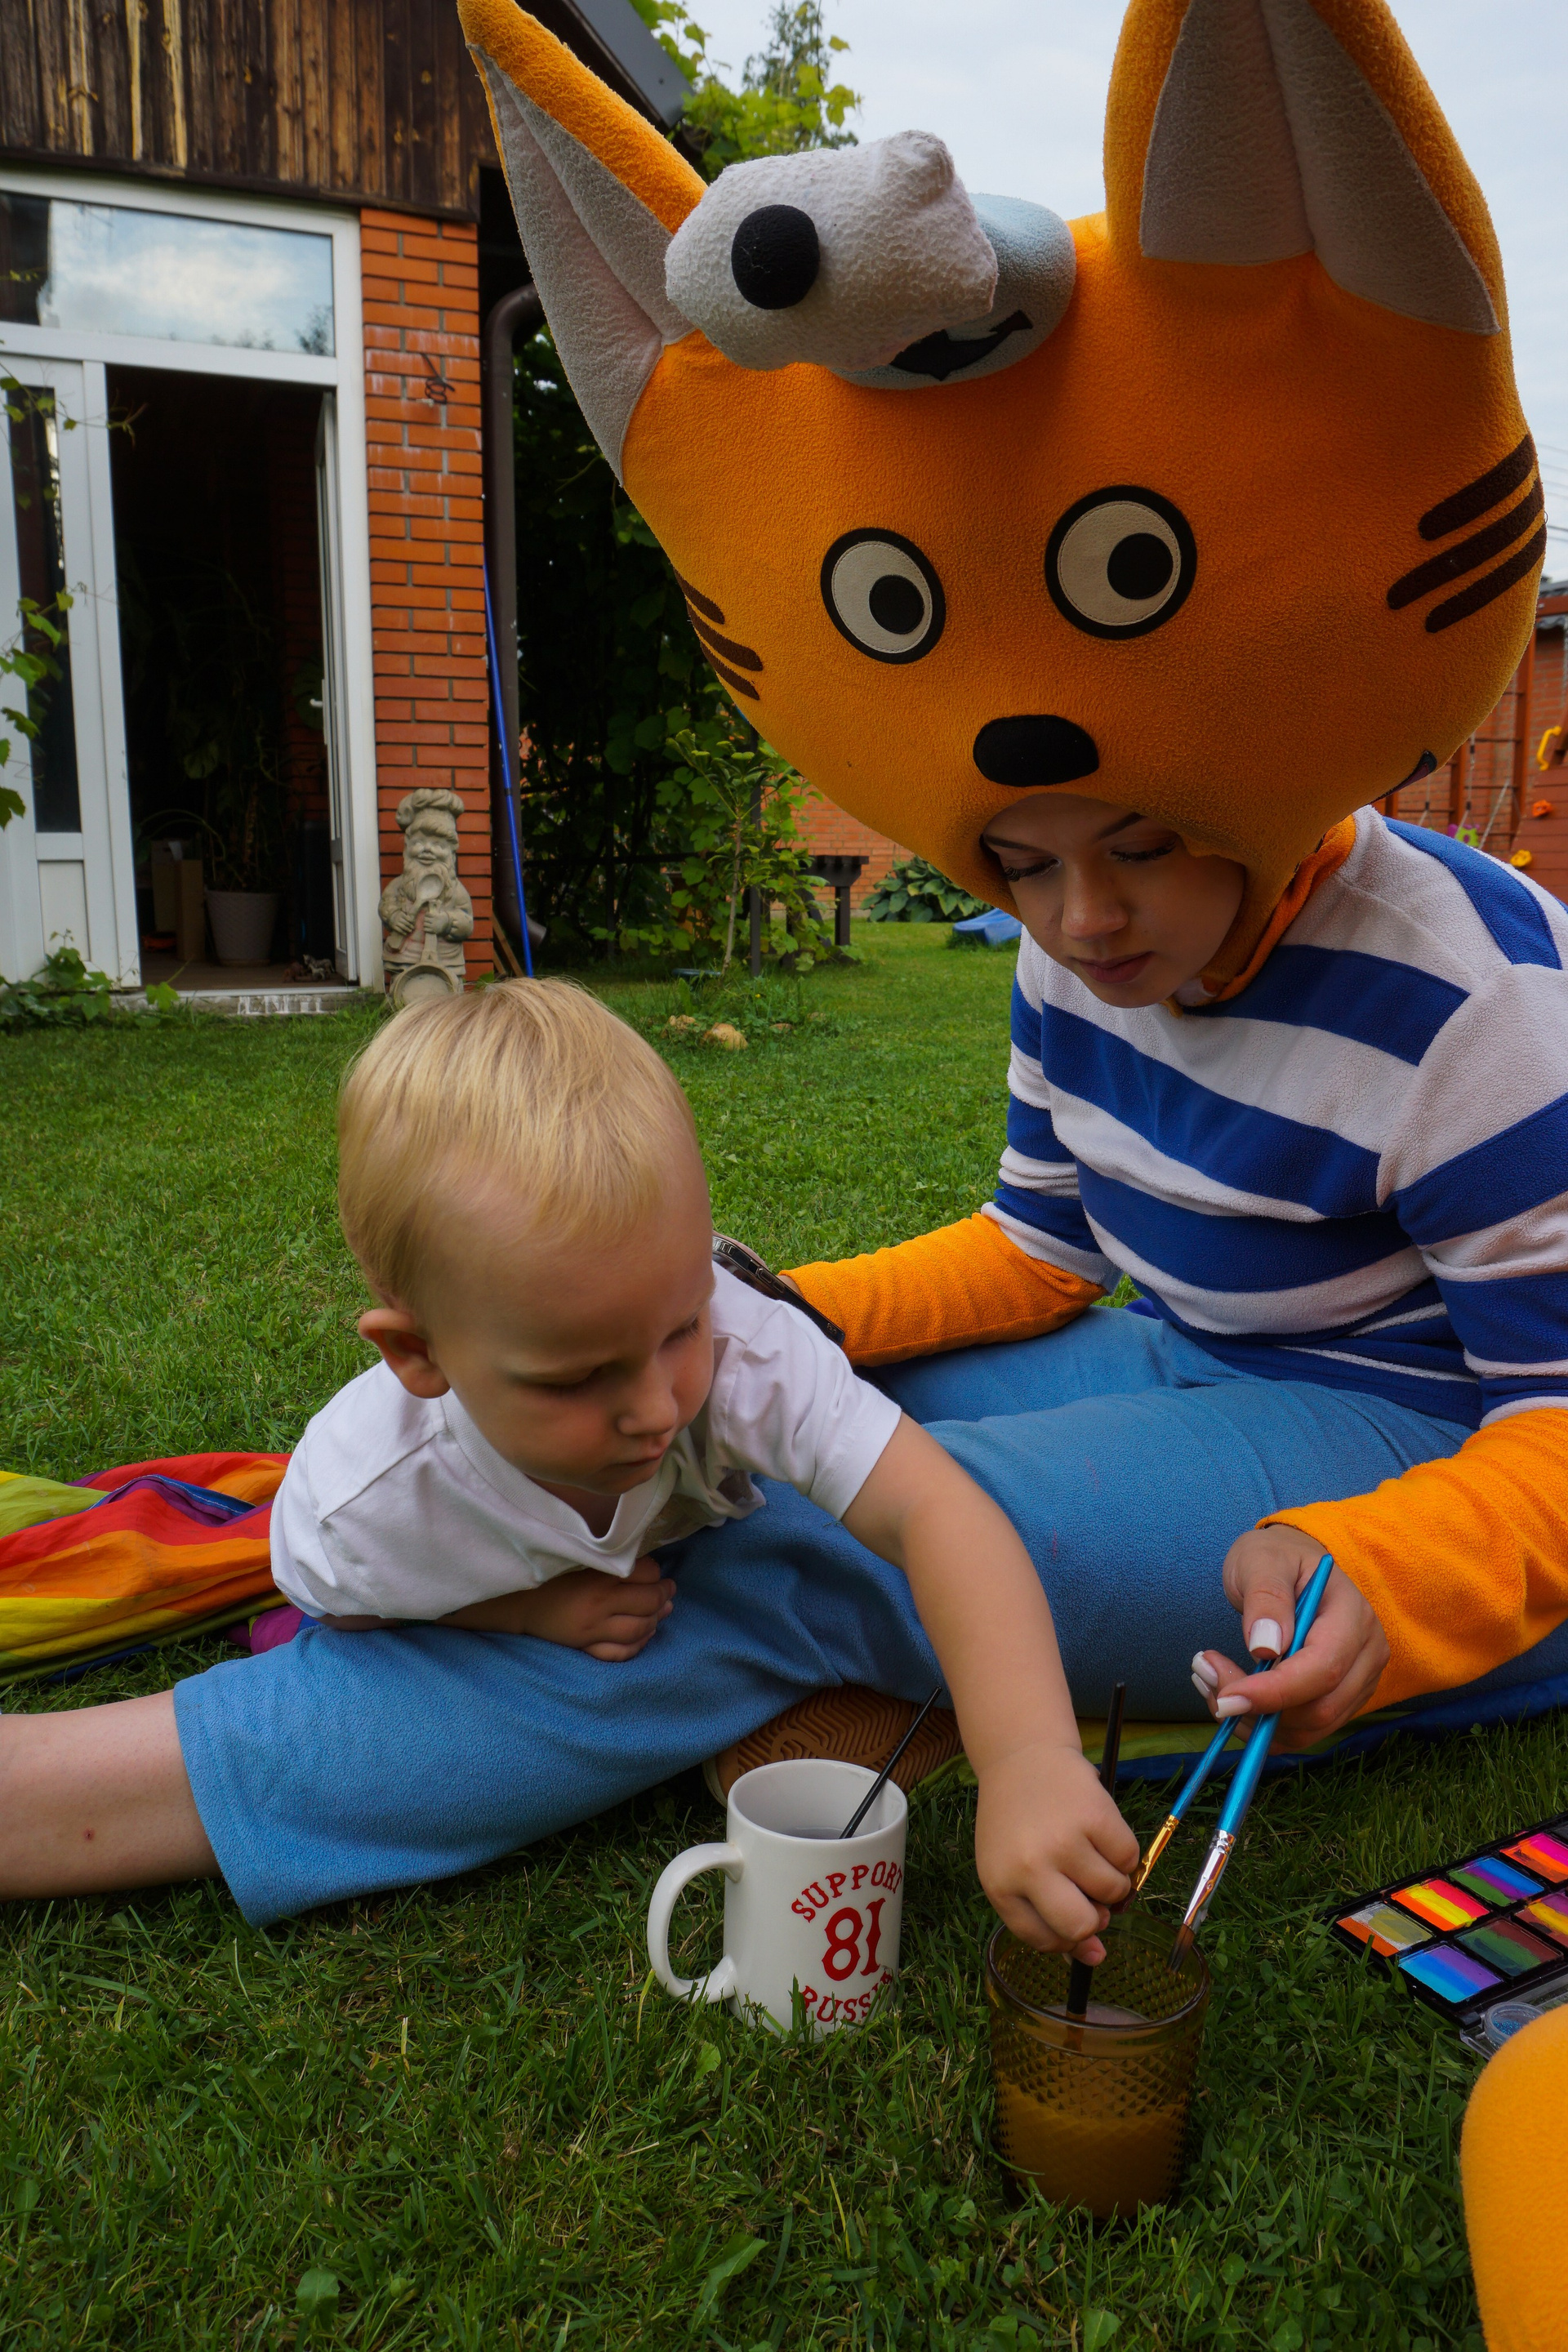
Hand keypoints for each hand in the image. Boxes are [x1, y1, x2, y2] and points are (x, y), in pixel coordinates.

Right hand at [440, 1555, 674, 1658]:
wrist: (516, 1600)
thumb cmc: (549, 1573)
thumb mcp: (578, 1556)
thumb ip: (608, 1556)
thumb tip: (644, 1562)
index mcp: (597, 1576)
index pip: (644, 1572)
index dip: (655, 1571)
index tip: (655, 1571)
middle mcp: (599, 1604)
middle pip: (648, 1602)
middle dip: (664, 1595)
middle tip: (669, 1589)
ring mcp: (593, 1629)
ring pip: (640, 1629)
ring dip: (656, 1619)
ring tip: (662, 1610)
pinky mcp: (586, 1646)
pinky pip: (621, 1652)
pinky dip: (639, 1645)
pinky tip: (646, 1633)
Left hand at [974, 1740, 1139, 1962]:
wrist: (1022, 1756)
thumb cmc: (1017, 1822)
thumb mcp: (1012, 1869)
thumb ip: (1045, 1917)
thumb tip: (1097, 1958)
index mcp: (1000, 1885)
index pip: (1043, 1939)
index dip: (1066, 1938)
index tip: (1073, 1922)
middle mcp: (1029, 1866)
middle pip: (1081, 1925)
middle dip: (1095, 1918)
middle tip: (1090, 1896)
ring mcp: (1064, 1840)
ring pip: (1112, 1893)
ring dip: (1112, 1882)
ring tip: (1090, 1855)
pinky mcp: (1096, 1816)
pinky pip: (1130, 1859)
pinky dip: (1124, 1855)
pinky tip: (1101, 1834)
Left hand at [1193, 1526, 1389, 1749]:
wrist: (1288, 1566)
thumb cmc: (1275, 1558)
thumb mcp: (1261, 1560)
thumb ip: (1265, 1597)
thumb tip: (1265, 1648)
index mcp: (1354, 1616)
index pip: (1324, 1668)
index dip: (1276, 1691)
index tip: (1227, 1696)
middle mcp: (1366, 1655)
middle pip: (1320, 1708)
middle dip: (1258, 1706)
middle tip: (1204, 1674)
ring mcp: (1357, 1683)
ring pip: (1308, 1729)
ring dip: (1253, 1719)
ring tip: (1208, 1679)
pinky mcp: (1339, 1702)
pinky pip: (1301, 1733)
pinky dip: (1260, 1725)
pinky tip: (1230, 1694)